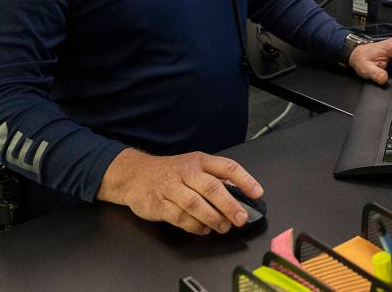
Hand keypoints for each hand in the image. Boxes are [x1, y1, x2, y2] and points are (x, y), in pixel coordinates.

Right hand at [97, 148, 262, 234]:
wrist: (135, 175)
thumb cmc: (170, 172)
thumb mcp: (194, 167)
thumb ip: (215, 178)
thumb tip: (241, 194)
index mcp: (200, 161)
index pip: (227, 167)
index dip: (245, 180)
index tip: (257, 193)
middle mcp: (186, 172)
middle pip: (212, 187)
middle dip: (229, 205)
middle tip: (241, 218)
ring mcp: (171, 187)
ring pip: (195, 204)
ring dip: (212, 218)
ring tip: (223, 227)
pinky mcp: (159, 203)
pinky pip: (179, 217)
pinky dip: (194, 226)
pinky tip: (203, 229)